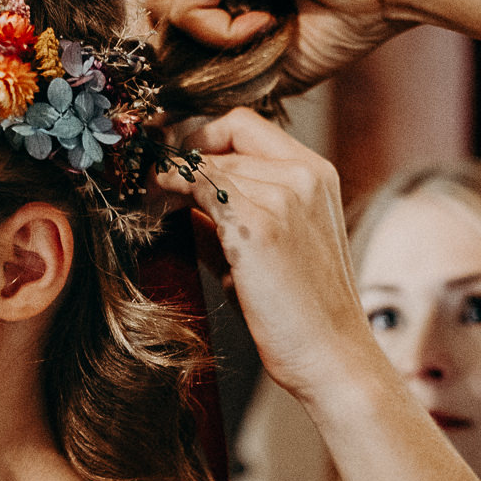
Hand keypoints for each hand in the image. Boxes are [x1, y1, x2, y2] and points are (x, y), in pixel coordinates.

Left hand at [130, 0, 417, 90]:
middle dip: (170, 51)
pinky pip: (189, 4)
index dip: (165, 49)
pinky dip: (220, 32)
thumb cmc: (346, 18)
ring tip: (256, 41)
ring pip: (161, 4)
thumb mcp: (270, 57)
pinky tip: (267, 26)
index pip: (161, 5)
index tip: (188, 85)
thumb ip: (224, 70)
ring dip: (203, 42)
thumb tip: (178, 108)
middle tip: (214, 71)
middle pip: (148, 4)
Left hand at [156, 108, 386, 404]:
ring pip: (208, 164)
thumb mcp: (272, 247)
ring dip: (171, 177)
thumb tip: (180, 197)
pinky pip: (200, 188)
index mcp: (317, 174)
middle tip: (149, 180)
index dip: (201, 136)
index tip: (174, 158)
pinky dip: (171, 190)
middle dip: (179, 156)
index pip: (245, 124)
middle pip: (222, 139)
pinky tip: (158, 207)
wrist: (331, 355)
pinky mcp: (258, 226)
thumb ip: (232, 214)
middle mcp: (305, 176)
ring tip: (151, 202)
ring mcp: (284, 197)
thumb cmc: (302, 312)